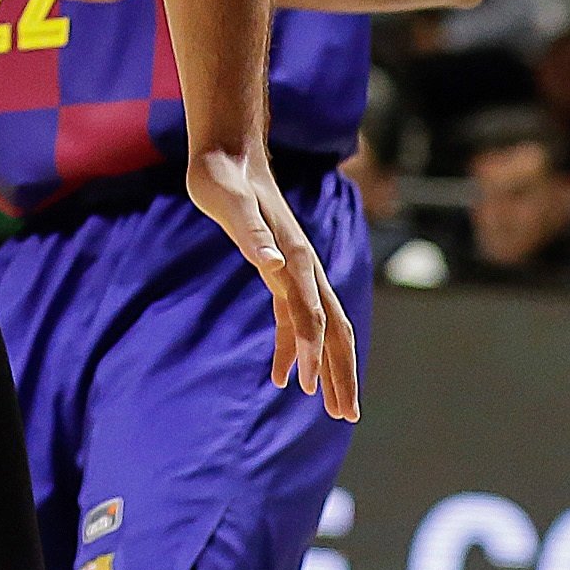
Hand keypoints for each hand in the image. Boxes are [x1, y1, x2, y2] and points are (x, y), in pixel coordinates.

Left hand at [188, 146, 357, 420]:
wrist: (227, 155)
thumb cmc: (224, 178)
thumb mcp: (230, 202)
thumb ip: (252, 233)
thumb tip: (272, 263)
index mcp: (295, 257)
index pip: (311, 313)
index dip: (311, 348)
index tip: (307, 386)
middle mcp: (303, 268)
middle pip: (333, 330)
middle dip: (340, 373)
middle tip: (346, 414)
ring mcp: (294, 271)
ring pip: (319, 329)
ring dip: (323, 368)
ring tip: (327, 408)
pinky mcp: (279, 271)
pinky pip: (292, 318)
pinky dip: (289, 347)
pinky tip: (280, 375)